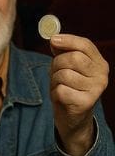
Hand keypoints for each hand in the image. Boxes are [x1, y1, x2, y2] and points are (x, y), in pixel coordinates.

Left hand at [49, 34, 108, 155]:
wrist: (72, 117)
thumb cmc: (69, 87)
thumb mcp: (67, 67)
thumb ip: (63, 51)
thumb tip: (54, 38)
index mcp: (100, 63)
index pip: (85, 45)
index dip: (68, 40)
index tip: (53, 40)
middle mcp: (102, 75)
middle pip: (72, 58)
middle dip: (56, 64)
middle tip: (56, 74)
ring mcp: (96, 90)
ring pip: (64, 74)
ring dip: (55, 81)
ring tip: (61, 87)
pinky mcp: (86, 103)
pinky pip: (61, 90)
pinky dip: (55, 93)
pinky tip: (62, 98)